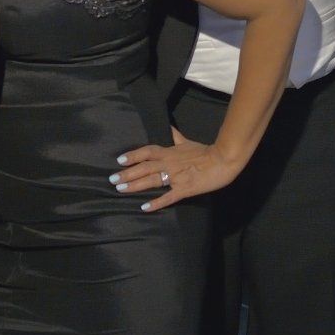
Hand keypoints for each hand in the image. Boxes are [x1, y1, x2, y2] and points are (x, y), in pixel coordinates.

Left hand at [110, 128, 245, 211]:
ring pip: (152, 181)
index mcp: (169, 152)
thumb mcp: (188, 141)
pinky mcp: (184, 189)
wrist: (223, 160)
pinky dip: (156, 203)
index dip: (133, 155)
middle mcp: (169, 163)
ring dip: (135, 185)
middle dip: (127, 173)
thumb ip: (176, 137)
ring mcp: (176, 177)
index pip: (147, 152)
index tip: (119, 160)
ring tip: (121, 189)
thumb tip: (168, 127)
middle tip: (112, 179)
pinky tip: (144, 207)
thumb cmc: (206, 151)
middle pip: (144, 167)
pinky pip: (168, 197)